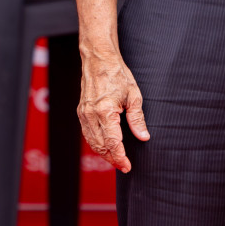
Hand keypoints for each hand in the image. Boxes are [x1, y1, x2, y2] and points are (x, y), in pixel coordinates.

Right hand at [77, 49, 149, 172]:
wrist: (98, 59)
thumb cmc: (117, 74)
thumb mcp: (133, 95)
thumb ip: (137, 118)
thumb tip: (143, 136)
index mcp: (105, 110)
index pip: (112, 142)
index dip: (120, 157)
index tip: (127, 166)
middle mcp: (91, 114)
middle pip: (100, 145)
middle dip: (112, 158)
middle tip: (124, 166)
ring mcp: (83, 113)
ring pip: (92, 142)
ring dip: (104, 153)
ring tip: (116, 159)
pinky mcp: (81, 111)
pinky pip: (87, 133)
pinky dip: (96, 143)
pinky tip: (105, 147)